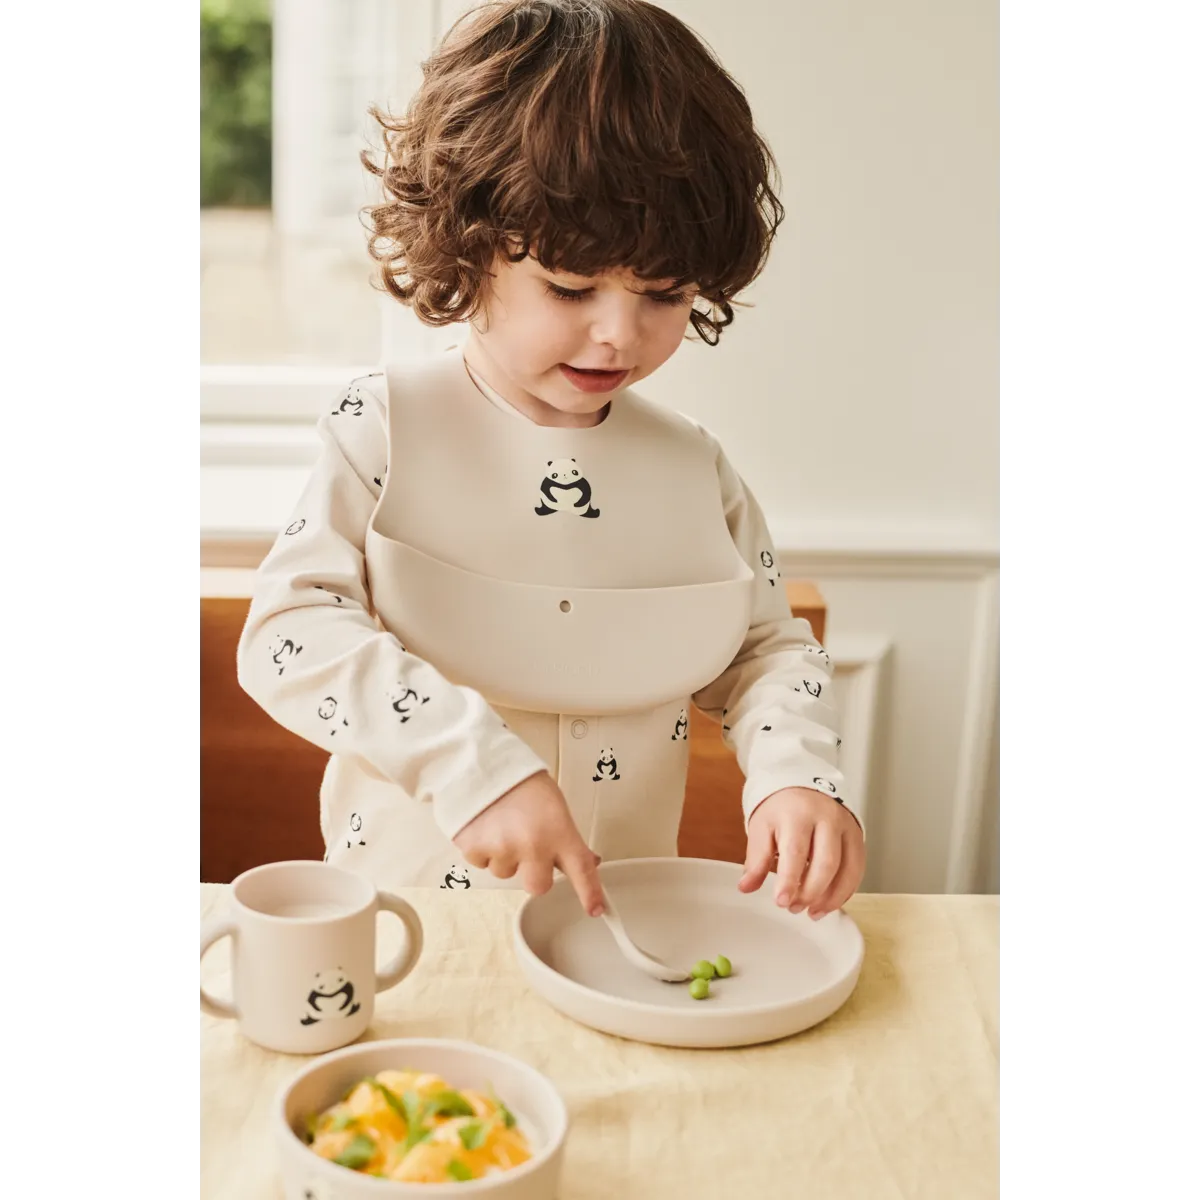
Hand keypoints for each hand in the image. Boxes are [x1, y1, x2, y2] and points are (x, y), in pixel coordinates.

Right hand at [453, 771, 604, 915]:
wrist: (481, 763)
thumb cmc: (520, 781)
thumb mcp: (554, 805)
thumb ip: (567, 837)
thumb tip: (588, 861)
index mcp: (558, 831)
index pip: (581, 869)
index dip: (590, 893)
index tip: (596, 909)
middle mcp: (532, 845)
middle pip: (538, 886)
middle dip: (535, 872)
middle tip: (528, 846)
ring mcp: (503, 849)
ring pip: (506, 873)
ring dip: (506, 856)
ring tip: (503, 825)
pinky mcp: (475, 849)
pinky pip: (482, 863)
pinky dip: (484, 849)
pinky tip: (486, 825)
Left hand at [739, 787, 864, 918]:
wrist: (805, 785)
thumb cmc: (782, 808)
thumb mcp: (761, 827)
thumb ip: (756, 859)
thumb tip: (746, 887)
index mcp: (798, 814)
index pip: (795, 851)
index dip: (789, 881)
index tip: (781, 901)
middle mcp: (827, 818)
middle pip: (826, 863)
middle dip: (811, 892)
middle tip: (793, 907)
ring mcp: (846, 827)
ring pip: (848, 869)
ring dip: (831, 897)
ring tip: (812, 912)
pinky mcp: (857, 836)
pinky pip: (858, 869)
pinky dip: (845, 891)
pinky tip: (829, 903)